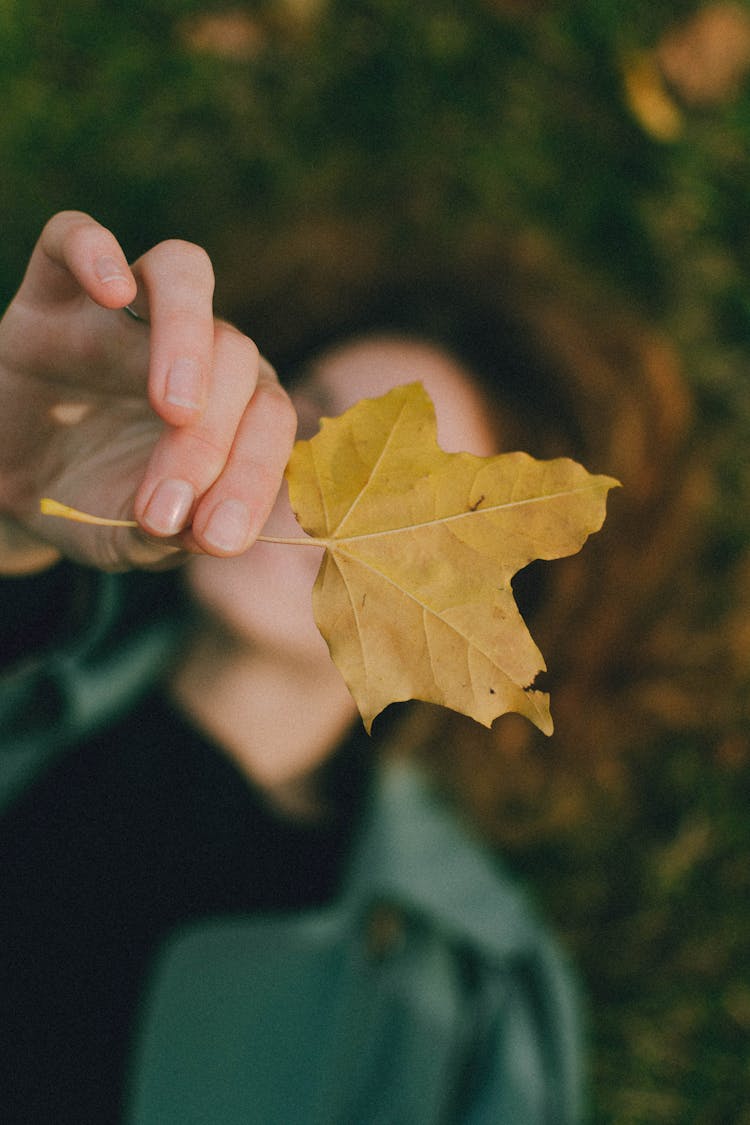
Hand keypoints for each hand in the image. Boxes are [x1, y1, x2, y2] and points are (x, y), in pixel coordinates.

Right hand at [0, 211, 295, 570]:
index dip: (254, 477)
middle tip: (169, 503)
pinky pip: (76, 235)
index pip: (269, 417)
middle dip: (214, 440)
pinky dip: (95, 251)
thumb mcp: (132, 536)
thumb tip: (209, 531)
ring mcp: (128, 311)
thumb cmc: (92, 505)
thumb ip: (175, 535)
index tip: (216, 539)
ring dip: (189, 336)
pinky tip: (112, 293)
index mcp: (231, 404)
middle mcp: (195, 348)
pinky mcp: (55, 290)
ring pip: (184, 271)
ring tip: (175, 408)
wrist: (14, 488)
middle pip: (236, 352)